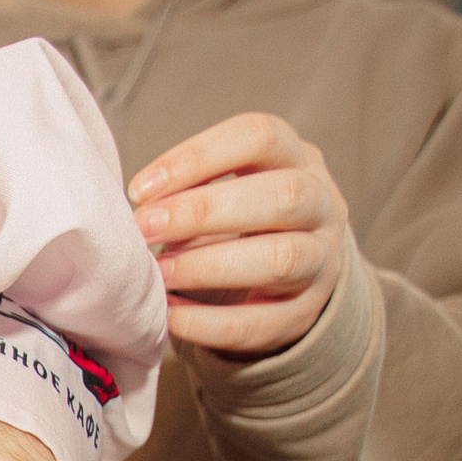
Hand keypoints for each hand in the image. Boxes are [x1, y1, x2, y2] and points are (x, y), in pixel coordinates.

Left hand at [129, 113, 349, 359]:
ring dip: (207, 266)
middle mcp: (323, 205)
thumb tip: (137, 212)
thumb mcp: (226, 188)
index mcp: (297, 158)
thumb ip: (189, 191)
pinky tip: (170, 316)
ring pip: (280, 259)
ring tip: (158, 273)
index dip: (197, 157)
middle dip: (204, 212)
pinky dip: (208, 322)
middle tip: (145, 229)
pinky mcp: (304, 315)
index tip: (140, 189)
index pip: (258, 137)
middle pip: (281, 195)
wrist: (292, 275)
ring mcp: (321, 262)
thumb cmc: (242, 220)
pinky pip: (259, 323)